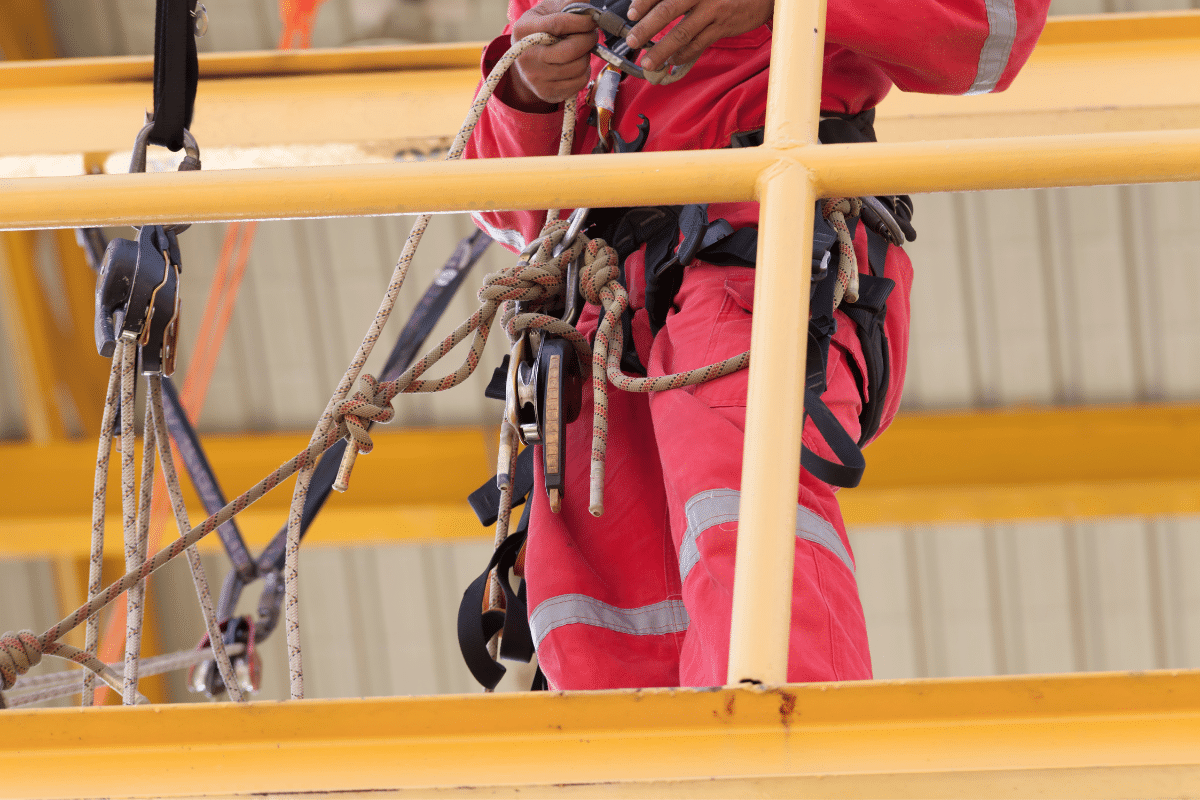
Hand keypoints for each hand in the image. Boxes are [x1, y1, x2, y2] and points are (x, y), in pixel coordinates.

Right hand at [500, 0, 599, 112]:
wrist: (524, 62)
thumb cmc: (540, 32)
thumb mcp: (546, 11)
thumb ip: (566, 4)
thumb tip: (587, 6)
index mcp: (524, 30)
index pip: (558, 24)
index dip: (581, 22)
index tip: (592, 19)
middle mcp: (527, 56)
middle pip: (570, 50)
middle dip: (588, 39)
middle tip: (590, 34)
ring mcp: (536, 78)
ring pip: (578, 67)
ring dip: (586, 56)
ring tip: (580, 50)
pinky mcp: (547, 93)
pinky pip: (578, 83)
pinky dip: (583, 72)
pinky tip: (576, 64)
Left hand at [625, 0, 772, 71]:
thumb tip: (655, 6)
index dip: (645, 2)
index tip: (631, 14)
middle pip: (669, 10)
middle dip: (647, 28)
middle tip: (632, 41)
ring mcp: (713, 11)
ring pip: (683, 32)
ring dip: (663, 49)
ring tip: (649, 62)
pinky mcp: (723, 26)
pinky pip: (699, 44)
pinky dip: (684, 54)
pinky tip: (673, 60)